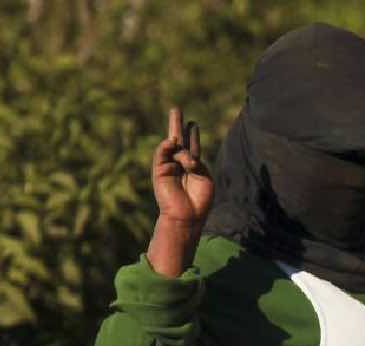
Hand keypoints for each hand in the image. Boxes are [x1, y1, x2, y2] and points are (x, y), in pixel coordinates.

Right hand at [151, 107, 213, 229]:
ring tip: (176, 114)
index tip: (193, 123)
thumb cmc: (199, 201)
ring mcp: (169, 167)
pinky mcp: (159, 172)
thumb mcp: (204, 178)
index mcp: (193, 167)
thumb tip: (184, 152)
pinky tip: (172, 140)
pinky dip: (165, 146)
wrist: (187, 217)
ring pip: (170, 146)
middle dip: (177, 125)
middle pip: (178, 141)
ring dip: (175, 132)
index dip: (193, 135)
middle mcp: (180, 165)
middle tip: (175, 109)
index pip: (193, 146)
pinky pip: (161, 155)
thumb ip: (196, 162)